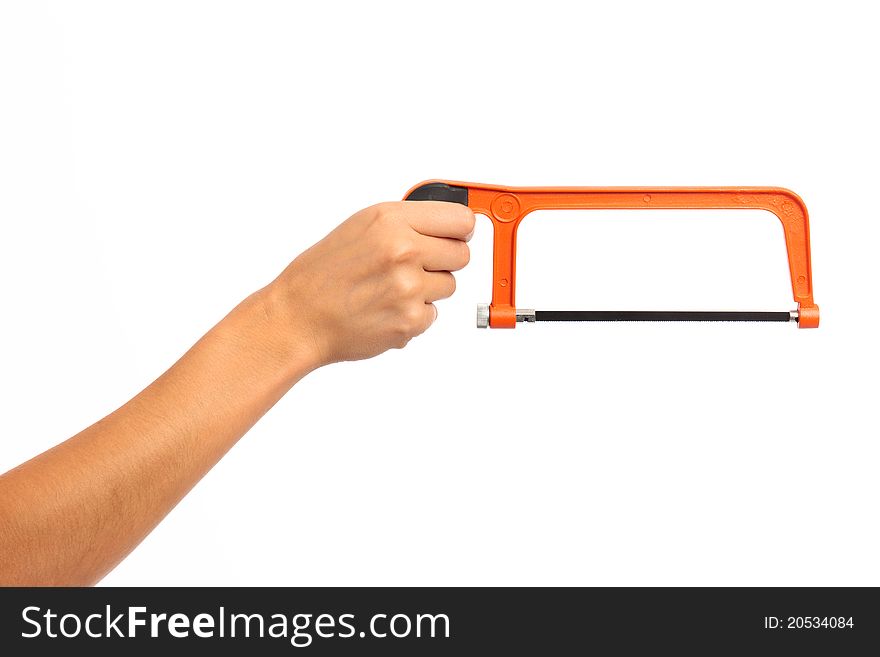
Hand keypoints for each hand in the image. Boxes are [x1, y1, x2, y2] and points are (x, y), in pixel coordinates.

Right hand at [268, 201, 474, 365]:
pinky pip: (433, 315)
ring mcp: (409, 288)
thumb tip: (448, 225)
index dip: (459, 230)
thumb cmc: (323, 274)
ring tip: (390, 289)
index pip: (460, 220)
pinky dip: (414, 315)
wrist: (298, 317)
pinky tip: (386, 309)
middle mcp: (402, 250)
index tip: (455, 235)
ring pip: (449, 286)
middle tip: (413, 266)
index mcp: (391, 220)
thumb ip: (406, 223)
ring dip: (427, 290)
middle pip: (462, 254)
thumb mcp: (361, 227)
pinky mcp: (410, 320)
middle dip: (443, 261)